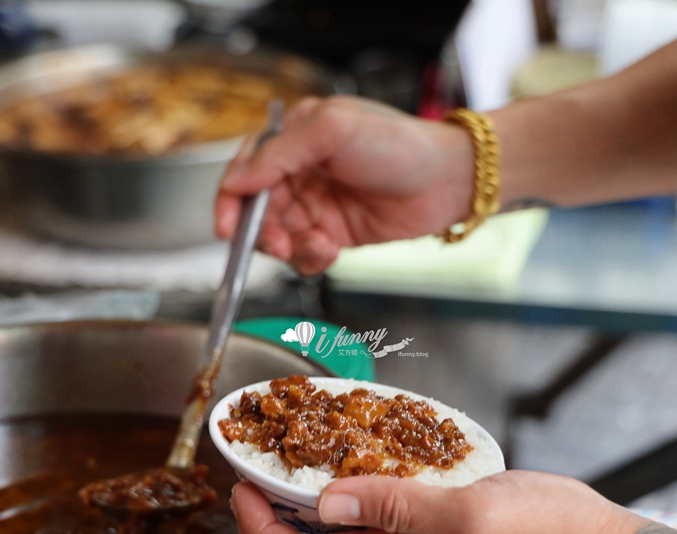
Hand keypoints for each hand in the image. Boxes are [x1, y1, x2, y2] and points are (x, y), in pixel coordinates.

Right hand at [215, 96, 475, 274]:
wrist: (447, 181)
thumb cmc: (399, 144)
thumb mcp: (333, 131)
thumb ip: (279, 154)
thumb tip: (238, 181)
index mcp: (294, 138)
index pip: (245, 171)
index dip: (231, 200)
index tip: (228, 227)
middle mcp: (299, 171)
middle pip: (255, 211)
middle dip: (263, 232)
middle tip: (280, 242)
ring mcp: (315, 204)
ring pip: (277, 238)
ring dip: (290, 248)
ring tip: (317, 244)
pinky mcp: (331, 233)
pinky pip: (303, 255)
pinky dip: (310, 258)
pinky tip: (329, 250)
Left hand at [230, 471, 646, 533]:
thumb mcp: (470, 512)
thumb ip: (395, 506)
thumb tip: (329, 503)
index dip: (258, 531)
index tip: (243, 489)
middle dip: (262, 533)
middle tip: (251, 486)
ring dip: (292, 533)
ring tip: (281, 489)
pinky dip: (334, 526)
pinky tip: (342, 493)